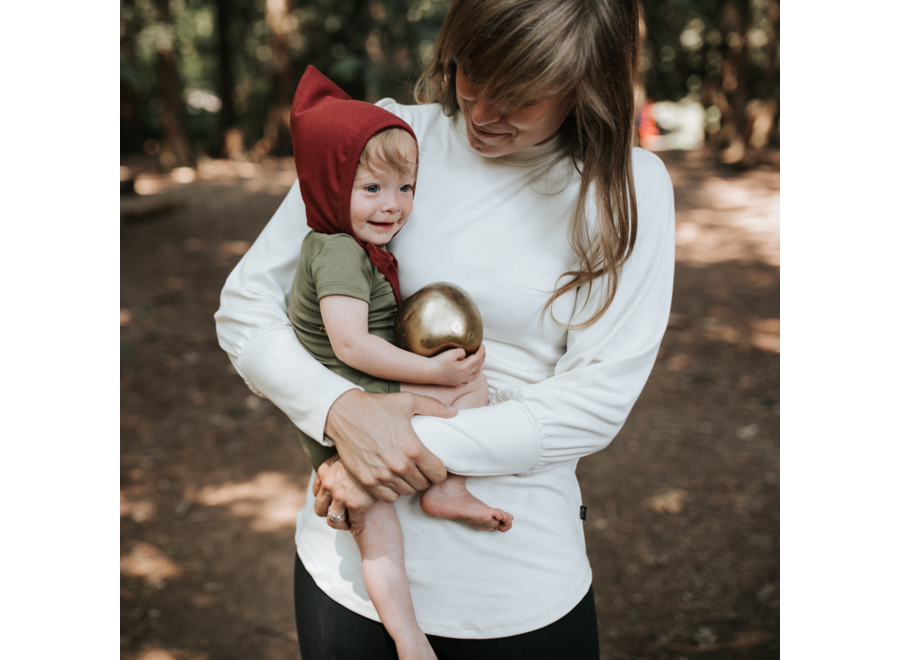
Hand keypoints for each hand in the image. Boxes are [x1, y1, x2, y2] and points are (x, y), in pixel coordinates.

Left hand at [313, 456, 375, 534]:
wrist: (382, 455)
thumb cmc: (366, 455)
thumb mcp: (345, 455)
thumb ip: (336, 466)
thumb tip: (334, 475)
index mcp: (324, 471)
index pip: (316, 494)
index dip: (326, 499)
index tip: (335, 502)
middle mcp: (328, 484)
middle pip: (320, 510)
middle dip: (330, 514)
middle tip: (341, 515)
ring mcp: (341, 495)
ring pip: (333, 520)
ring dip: (341, 524)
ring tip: (349, 523)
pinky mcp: (356, 505)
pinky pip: (353, 523)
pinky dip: (356, 527)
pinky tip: (359, 526)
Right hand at [324, 389, 457, 501]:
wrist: (343, 413)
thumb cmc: (377, 406)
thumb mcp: (408, 401)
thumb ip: (434, 407)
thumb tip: (454, 413)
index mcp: (414, 448)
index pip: (439, 474)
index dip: (439, 470)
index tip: (433, 464)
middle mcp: (400, 466)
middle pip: (423, 485)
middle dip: (424, 477)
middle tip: (419, 467)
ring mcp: (382, 476)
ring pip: (407, 492)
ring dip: (408, 484)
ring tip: (405, 472)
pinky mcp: (367, 481)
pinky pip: (388, 498)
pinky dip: (392, 491)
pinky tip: (391, 478)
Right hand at [430, 344, 485, 386]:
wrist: (428, 372)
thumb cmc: (438, 362)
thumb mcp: (451, 353)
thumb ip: (461, 352)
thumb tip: (465, 355)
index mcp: (464, 368)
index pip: (478, 359)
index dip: (481, 351)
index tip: (482, 346)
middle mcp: (464, 376)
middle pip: (478, 367)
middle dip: (482, 358)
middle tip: (481, 351)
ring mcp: (460, 381)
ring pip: (475, 375)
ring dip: (479, 367)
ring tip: (478, 360)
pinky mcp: (455, 383)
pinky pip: (468, 380)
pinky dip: (472, 375)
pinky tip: (470, 372)